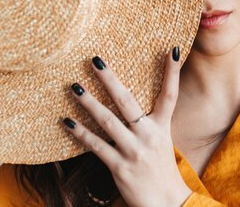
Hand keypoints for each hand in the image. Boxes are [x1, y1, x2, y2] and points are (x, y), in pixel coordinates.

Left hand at [64, 47, 191, 206]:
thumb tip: (133, 104)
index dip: (171, 72)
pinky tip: (67, 122)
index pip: (170, 94)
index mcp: (162, 127)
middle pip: (128, 101)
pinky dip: (81, 133)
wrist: (166, 204)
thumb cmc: (160, 172)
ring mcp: (134, 151)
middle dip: (110, 80)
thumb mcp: (162, 143)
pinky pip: (97, 146)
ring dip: (89, 102)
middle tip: (95, 61)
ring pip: (108, 121)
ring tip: (75, 87)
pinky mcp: (120, 167)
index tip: (171, 49)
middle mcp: (149, 135)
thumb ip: (149, 123)